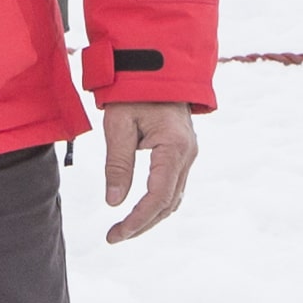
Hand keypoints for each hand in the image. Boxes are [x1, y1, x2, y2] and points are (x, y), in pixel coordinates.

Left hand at [100, 103, 201, 242]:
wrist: (155, 65)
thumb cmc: (134, 90)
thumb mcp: (119, 125)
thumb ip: (118, 164)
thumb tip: (114, 202)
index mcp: (174, 147)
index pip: (157, 196)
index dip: (137, 220)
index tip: (116, 234)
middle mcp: (187, 154)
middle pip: (168, 203)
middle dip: (142, 224)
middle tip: (114, 237)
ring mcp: (188, 153)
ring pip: (173, 197)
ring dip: (150, 216)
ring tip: (123, 229)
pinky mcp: (182, 152)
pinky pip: (173, 185)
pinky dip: (156, 202)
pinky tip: (138, 209)